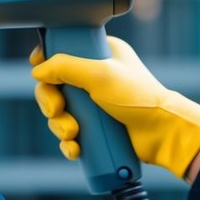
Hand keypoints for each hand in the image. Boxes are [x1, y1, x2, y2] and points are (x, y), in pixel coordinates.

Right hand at [30, 37, 199, 179]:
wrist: (162, 133)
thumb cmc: (138, 97)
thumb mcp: (100, 74)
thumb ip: (66, 66)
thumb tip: (37, 70)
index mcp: (100, 53)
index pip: (63, 50)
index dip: (47, 60)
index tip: (39, 69)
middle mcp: (95, 77)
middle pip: (54, 85)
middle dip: (49, 101)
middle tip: (57, 110)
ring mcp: (94, 104)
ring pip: (59, 113)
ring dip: (59, 126)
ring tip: (73, 134)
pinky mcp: (96, 128)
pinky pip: (70, 135)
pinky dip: (68, 144)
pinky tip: (74, 149)